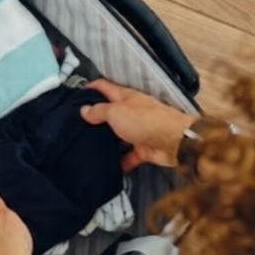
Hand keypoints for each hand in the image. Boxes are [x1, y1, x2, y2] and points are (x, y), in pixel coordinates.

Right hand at [79, 78, 196, 172]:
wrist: (174, 141)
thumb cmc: (149, 121)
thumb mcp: (116, 112)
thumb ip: (99, 111)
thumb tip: (85, 110)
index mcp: (126, 98)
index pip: (105, 87)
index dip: (92, 87)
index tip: (80, 92)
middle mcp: (132, 112)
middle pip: (111, 113)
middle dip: (97, 118)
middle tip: (81, 124)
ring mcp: (139, 131)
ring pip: (119, 136)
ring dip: (107, 142)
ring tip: (92, 147)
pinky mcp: (144, 148)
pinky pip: (129, 156)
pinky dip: (121, 162)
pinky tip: (112, 166)